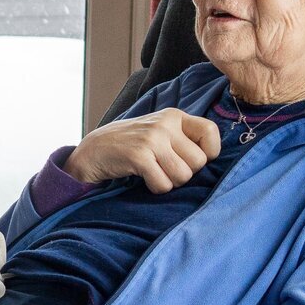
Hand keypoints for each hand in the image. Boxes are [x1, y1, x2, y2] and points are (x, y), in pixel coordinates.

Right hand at [64, 108, 220, 193]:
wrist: (92, 151)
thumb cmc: (130, 146)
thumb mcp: (158, 132)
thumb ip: (182, 138)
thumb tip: (211, 158)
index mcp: (173, 116)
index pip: (211, 132)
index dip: (209, 153)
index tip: (192, 160)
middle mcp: (165, 124)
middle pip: (199, 161)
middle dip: (185, 173)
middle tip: (166, 170)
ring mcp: (151, 139)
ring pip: (183, 175)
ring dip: (170, 183)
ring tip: (155, 174)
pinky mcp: (139, 156)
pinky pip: (163, 184)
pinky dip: (156, 188)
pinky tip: (144, 180)